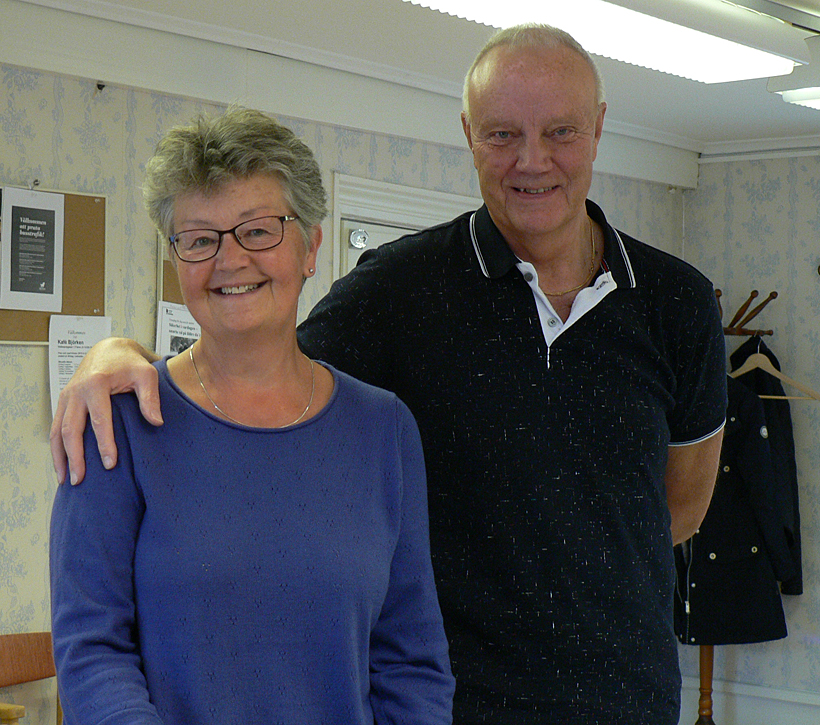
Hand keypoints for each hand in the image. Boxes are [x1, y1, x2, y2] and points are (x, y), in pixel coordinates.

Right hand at [50, 337, 161, 484]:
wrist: (110, 348)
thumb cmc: (131, 363)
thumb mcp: (147, 374)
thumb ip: (150, 398)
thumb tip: (156, 422)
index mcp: (96, 383)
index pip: (99, 420)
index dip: (104, 444)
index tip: (110, 464)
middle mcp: (76, 391)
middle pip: (70, 429)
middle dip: (75, 456)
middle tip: (81, 480)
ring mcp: (66, 396)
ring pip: (57, 431)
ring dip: (60, 457)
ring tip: (66, 480)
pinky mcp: (64, 402)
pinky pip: (56, 427)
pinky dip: (57, 448)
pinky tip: (62, 465)